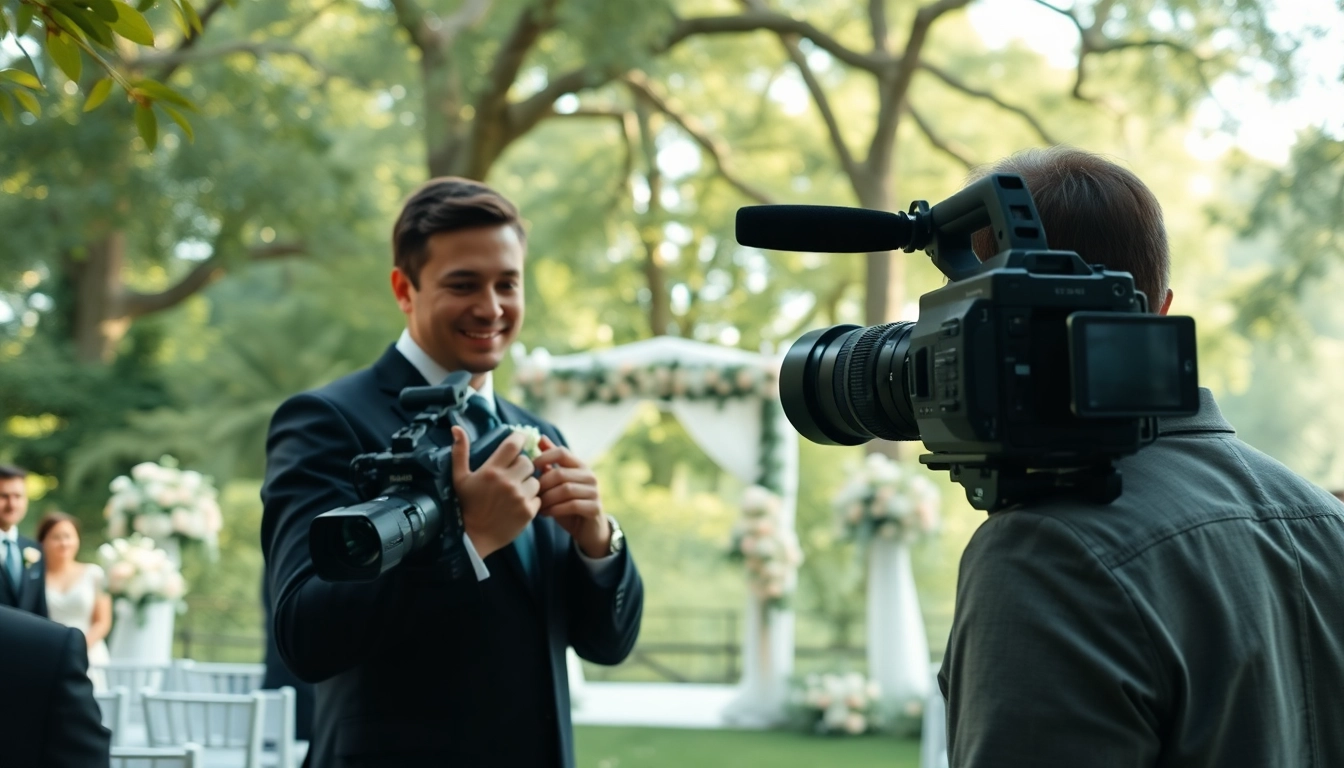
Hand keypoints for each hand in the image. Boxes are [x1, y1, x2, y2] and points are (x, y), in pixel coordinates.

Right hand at [452, 426, 539, 558]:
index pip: (513, 445)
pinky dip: (531, 499)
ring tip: (516, 491)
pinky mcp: (528, 511)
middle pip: (528, 462)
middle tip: (514, 474)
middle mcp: (507, 482)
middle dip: (522, 465)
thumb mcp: (459, 478)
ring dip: (528, 483)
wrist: (473, 537)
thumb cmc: (466, 505)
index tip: (519, 440)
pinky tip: (519, 504)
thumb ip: (460, 452)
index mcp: (491, 470)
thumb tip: (456, 427)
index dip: (519, 439)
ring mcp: (519, 497)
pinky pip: (538, 497)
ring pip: (535, 480)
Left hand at [534, 435, 610, 558]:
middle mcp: (589, 475)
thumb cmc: (567, 503)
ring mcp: (594, 491)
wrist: (587, 529)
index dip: (544, 457)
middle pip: (560, 473)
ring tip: (536, 505)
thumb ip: (550, 463)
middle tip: (530, 494)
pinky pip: (572, 505)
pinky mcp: (595, 507)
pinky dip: (555, 509)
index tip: (530, 467)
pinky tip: (545, 513)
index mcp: (579, 465)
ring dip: (547, 499)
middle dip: (542, 484)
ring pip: (565, 490)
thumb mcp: (557, 482)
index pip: (562, 452)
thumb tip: (541, 438)